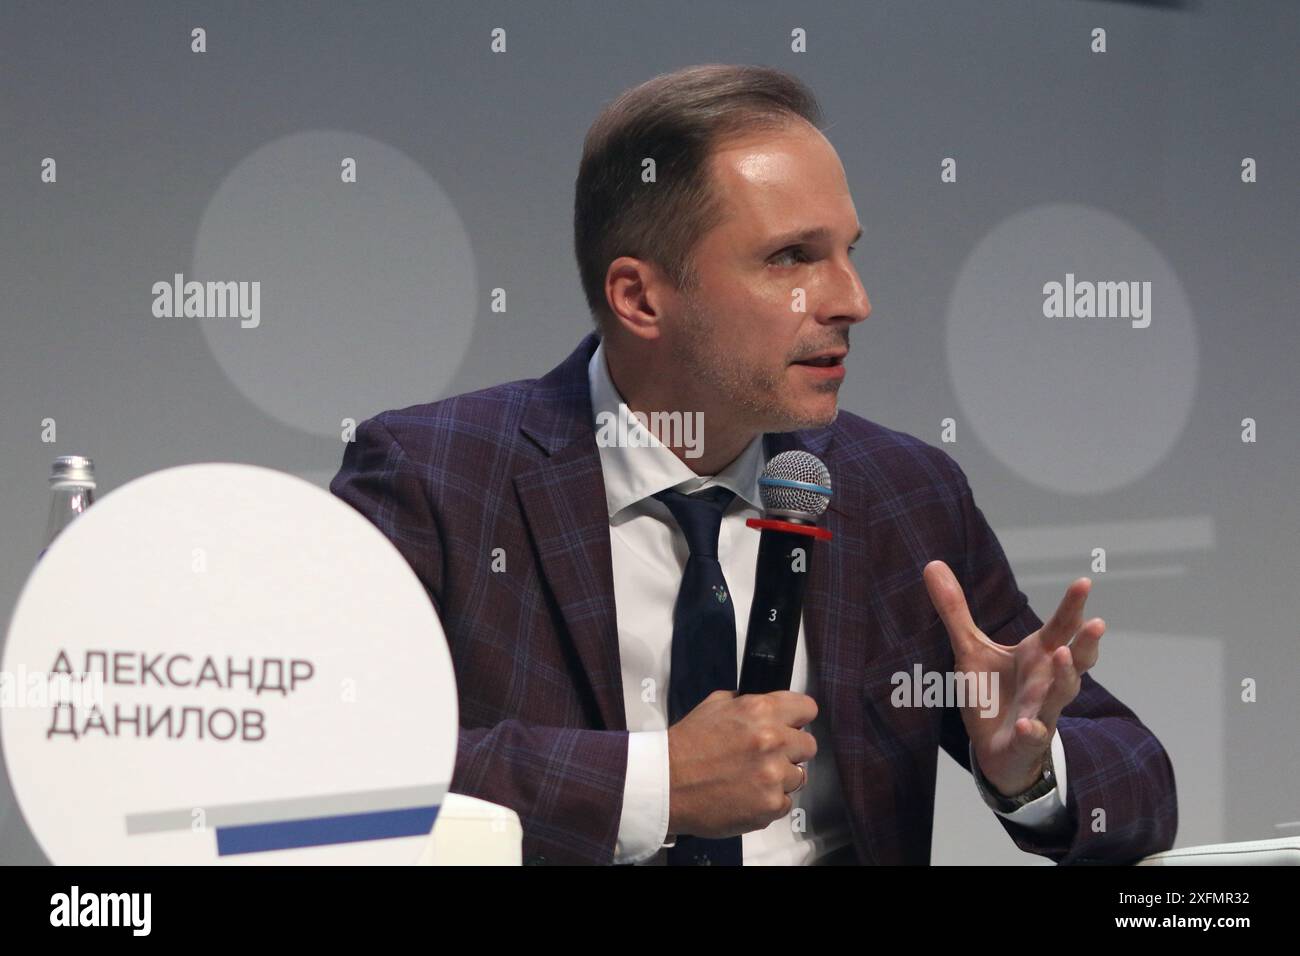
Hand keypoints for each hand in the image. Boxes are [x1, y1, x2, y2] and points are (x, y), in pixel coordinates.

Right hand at [666, 689, 817, 837]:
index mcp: (760, 711)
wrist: (665, 785)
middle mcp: (773, 740)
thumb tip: (769, 708)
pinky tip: (747, 795)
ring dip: (781, 777)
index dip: (799, 718)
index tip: (793, 725)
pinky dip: (769, 801)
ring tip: (752, 778)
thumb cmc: (685, 748)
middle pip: (808, 745)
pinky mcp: (771, 805)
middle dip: (791, 750)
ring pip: (799, 776)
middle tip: (768, 756)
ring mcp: (774, 775)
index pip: (807, 709)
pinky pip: (785, 802)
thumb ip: (747, 703)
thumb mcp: (714, 705)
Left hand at [922, 560, 1104, 795]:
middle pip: (1074, 660)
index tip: (1084, 581)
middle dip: (1086, 642)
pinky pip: (1033, 735)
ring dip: (1064, 676)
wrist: (996, 749)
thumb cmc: (993, 694)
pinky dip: (1032, 730)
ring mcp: (1040, 711)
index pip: (1060, 627)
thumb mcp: (970, 649)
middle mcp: (1046, 680)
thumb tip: (932, 564)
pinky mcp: (1026, 740)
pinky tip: (1026, 724)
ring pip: (1061, 694)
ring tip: (1061, 654)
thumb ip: (955, 610)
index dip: (1072, 606)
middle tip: (1097, 622)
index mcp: (1037, 655)